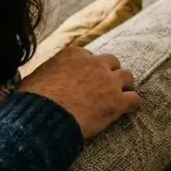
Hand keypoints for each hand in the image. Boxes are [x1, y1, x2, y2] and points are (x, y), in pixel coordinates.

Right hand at [20, 46, 139, 138]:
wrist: (45, 116)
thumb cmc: (34, 98)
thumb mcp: (35, 76)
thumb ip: (47, 72)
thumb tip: (40, 79)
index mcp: (73, 54)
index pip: (88, 56)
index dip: (87, 69)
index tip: (83, 78)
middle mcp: (94, 63)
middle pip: (112, 62)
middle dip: (109, 73)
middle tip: (102, 87)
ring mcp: (108, 81)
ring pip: (127, 76)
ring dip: (122, 86)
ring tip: (116, 98)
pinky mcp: (118, 101)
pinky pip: (135, 99)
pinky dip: (130, 104)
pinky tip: (123, 111)